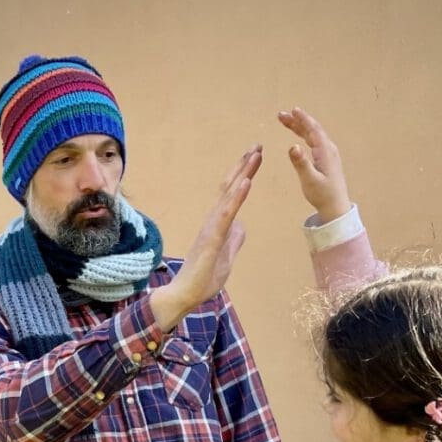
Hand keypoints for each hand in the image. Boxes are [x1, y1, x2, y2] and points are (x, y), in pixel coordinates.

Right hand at [150, 145, 261, 331]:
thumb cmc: (202, 279)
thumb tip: (241, 226)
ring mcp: (211, 228)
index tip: (255, 157)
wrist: (184, 295)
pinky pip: (226, 214)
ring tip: (255, 155)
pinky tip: (246, 182)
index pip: (231, 195)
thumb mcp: (226, 258)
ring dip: (242, 174)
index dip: (243, 175)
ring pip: (228, 195)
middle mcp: (213, 221)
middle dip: (244, 166)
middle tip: (257, 145)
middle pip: (230, 188)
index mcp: (217, 225)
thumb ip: (233, 240)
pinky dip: (237, 197)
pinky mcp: (211, 239)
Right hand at [278, 107, 350, 222]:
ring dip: (299, 127)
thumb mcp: (310, 180)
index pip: (313, 130)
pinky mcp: (326, 160)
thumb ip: (301, 163)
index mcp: (325, 152)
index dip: (302, 119)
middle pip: (312, 130)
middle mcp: (328, 150)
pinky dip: (305, 135)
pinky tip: (299, 135)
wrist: (335, 208)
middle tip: (281, 115)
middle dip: (297, 121)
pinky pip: (314, 141)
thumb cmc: (323, 196)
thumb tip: (292, 146)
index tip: (292, 110)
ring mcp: (328, 154)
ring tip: (286, 121)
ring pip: (312, 135)